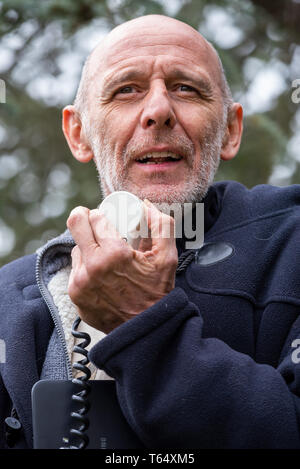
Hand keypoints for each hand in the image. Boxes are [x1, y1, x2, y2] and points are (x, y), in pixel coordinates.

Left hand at [66, 200, 177, 332]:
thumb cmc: (156, 293)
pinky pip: (75, 269)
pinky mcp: (75, 294)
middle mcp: (92, 266)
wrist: (144, 330)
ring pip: (76, 248)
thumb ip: (162, 226)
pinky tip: (101, 273)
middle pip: (75, 224)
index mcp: (114, 254)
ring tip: (104, 254)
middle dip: (85, 218)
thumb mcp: (167, 258)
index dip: (102, 214)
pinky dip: (86, 267)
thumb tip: (146, 206)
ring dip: (87, 246)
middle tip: (96, 223)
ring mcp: (80, 282)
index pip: (96, 218)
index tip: (109, 218)